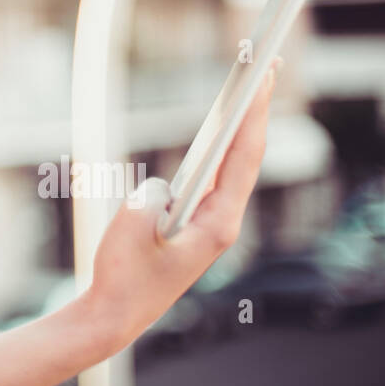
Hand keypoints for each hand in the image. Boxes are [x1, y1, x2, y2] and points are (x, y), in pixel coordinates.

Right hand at [82, 57, 281, 348]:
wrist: (116, 314)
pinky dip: (222, 151)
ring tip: (250, 93)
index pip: (243, 157)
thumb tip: (165, 187)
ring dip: (241, 130)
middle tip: (268, 71)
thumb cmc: (124, 276)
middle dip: (257, 113)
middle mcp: (221, 223)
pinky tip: (222, 134)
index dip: (254, 115)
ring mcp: (210, 225)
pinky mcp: (194, 226)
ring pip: (233, 168)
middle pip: (247, 158)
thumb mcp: (132, 226)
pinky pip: (213, 179)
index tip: (264, 80)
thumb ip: (152, 194)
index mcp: (217, 224)